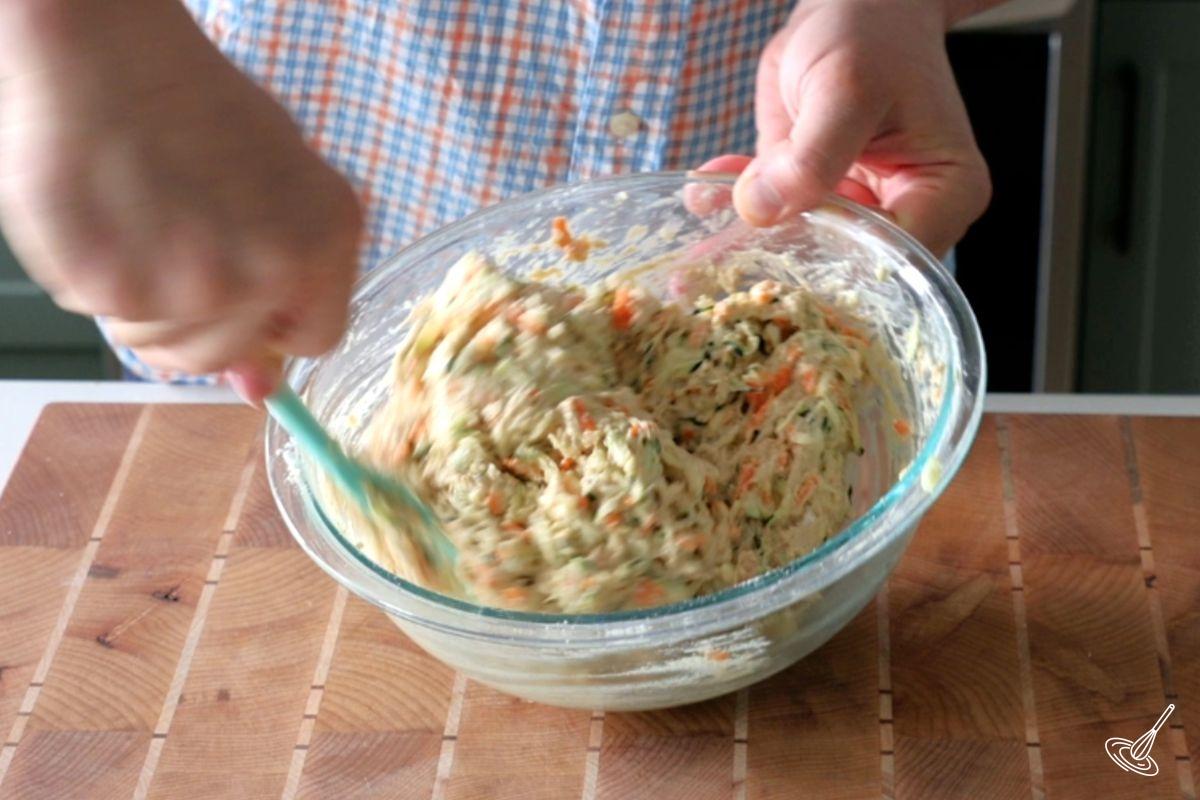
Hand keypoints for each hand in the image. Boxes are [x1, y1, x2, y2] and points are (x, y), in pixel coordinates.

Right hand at [0, 0, 362, 400]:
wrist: (112, 52)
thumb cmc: (199, 104)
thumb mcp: (278, 180)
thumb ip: (286, 281)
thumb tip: (259, 389)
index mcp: (329, 238)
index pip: (315, 340)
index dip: (274, 322)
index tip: (246, 297)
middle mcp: (271, 270)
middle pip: (233, 354)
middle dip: (204, 322)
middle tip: (176, 249)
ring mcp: (193, 284)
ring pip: (170, 349)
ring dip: (149, 308)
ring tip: (142, 227)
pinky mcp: (115, 285)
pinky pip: (110, 318)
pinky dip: (99, 282)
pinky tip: (107, 218)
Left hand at [717, 0, 990, 256]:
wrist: (849, 3)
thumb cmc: (874, 35)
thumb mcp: (847, 88)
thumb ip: (812, 155)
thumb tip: (761, 210)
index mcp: (942, 197)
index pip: (893, 262)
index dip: (835, 275)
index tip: (773, 273)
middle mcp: (902, 214)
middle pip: (844, 266)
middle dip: (777, 269)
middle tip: (707, 282)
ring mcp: (853, 208)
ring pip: (798, 246)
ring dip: (742, 242)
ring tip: (689, 262)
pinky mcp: (811, 194)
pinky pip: (771, 213)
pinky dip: (730, 207)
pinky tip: (702, 192)